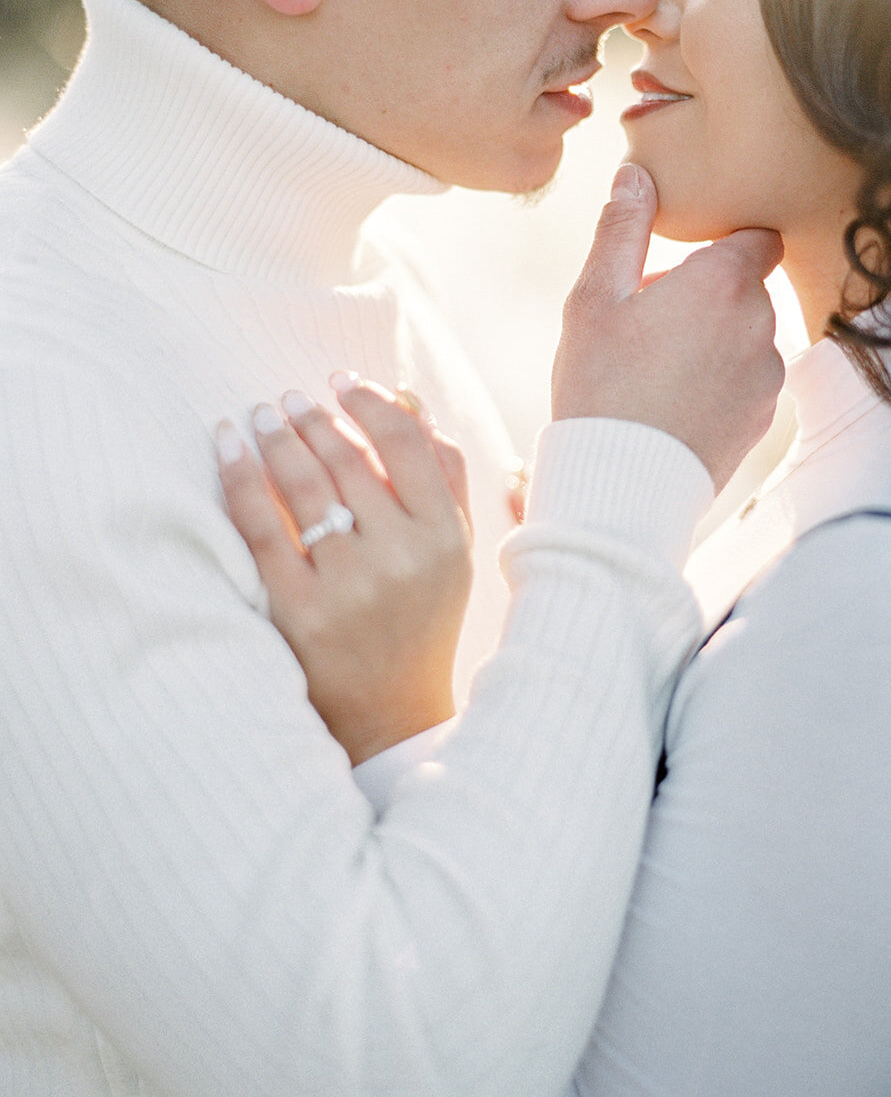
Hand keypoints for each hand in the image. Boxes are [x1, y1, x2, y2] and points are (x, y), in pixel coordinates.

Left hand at [217, 379, 473, 764]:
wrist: (391, 714)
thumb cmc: (422, 618)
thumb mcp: (455, 551)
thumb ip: (445, 476)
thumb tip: (410, 401)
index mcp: (445, 537)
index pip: (406, 445)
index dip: (370, 404)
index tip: (341, 383)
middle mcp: (401, 558)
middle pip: (349, 461)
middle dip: (313, 420)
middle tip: (288, 399)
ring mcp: (348, 586)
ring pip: (305, 487)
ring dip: (277, 438)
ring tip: (260, 417)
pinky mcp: (298, 610)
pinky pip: (262, 527)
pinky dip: (241, 477)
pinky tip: (229, 447)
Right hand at [553, 165, 784, 491]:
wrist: (622, 481)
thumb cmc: (601, 383)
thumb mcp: (595, 298)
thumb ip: (622, 229)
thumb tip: (635, 174)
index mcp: (723, 282)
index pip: (757, 236)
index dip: (724, 243)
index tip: (684, 264)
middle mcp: (761, 323)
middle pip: (746, 288)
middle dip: (706, 295)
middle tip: (648, 322)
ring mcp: (768, 375)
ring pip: (747, 335)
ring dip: (715, 339)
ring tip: (656, 369)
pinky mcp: (764, 417)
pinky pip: (747, 380)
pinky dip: (720, 382)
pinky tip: (673, 403)